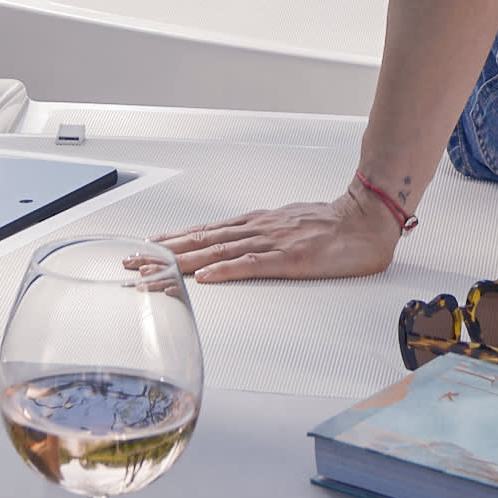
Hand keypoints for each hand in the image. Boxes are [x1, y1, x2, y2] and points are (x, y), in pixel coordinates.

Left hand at [151, 195, 400, 284]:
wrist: (368, 218)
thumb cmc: (333, 226)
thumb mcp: (288, 229)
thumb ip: (263, 239)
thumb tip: (239, 250)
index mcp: (255, 224)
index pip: (203, 234)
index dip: (170, 243)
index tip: (142, 251)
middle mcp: (256, 229)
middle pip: (199, 243)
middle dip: (161, 255)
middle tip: (129, 264)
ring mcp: (272, 242)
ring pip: (216, 254)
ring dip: (180, 264)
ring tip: (151, 274)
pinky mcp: (292, 259)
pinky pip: (254, 264)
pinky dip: (227, 271)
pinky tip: (205, 279)